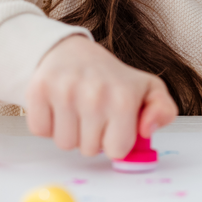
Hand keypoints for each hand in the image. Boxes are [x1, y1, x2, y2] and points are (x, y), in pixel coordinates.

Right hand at [24, 35, 177, 158]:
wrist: (73, 51)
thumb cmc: (112, 77)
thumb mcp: (149, 89)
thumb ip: (163, 111)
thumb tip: (147, 130)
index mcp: (123, 97)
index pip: (117, 151)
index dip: (114, 141)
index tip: (114, 122)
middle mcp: (95, 94)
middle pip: (88, 150)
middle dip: (91, 137)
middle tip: (93, 112)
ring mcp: (64, 91)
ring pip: (64, 144)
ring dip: (69, 132)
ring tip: (76, 108)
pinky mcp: (38, 89)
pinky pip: (40, 130)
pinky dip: (47, 123)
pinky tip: (58, 105)